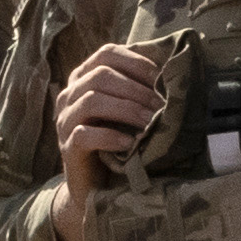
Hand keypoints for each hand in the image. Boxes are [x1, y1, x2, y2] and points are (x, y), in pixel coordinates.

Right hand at [51, 35, 166, 202]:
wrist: (96, 186)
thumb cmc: (118, 143)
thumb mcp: (127, 113)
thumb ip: (139, 92)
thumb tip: (176, 73)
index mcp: (84, 78)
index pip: (106, 54)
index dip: (136, 62)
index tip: (162, 78)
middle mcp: (69, 95)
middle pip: (100, 75)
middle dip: (136, 89)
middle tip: (162, 106)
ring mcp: (64, 120)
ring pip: (91, 100)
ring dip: (127, 109)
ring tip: (150, 123)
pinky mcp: (67, 147)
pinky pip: (83, 134)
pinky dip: (110, 136)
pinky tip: (129, 144)